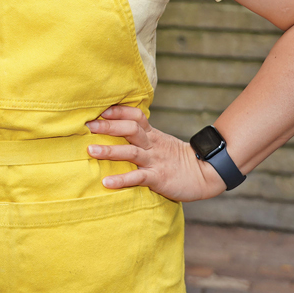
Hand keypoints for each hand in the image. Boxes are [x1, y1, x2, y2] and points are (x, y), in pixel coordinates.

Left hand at [86, 106, 225, 201]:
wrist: (205, 174)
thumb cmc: (177, 159)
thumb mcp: (161, 141)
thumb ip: (143, 135)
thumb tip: (118, 128)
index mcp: (153, 134)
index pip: (135, 116)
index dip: (118, 111)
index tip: (100, 110)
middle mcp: (152, 145)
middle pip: (130, 130)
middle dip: (109, 127)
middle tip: (89, 125)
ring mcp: (155, 161)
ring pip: (131, 152)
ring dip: (110, 151)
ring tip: (90, 150)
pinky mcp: (158, 178)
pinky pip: (138, 178)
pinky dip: (122, 180)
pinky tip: (107, 182)